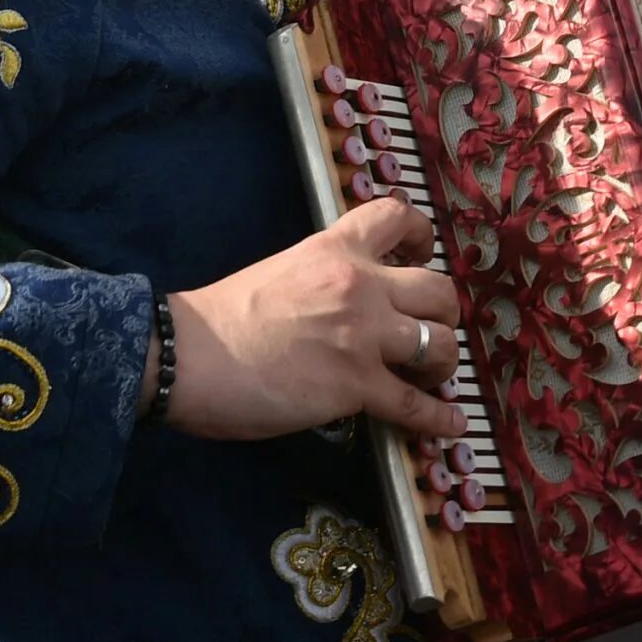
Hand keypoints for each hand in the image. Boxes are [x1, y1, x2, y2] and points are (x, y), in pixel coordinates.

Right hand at [156, 198, 467, 442]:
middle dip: (445, 314)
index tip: (422, 255)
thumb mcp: (282, 269)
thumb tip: (342, 302)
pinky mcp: (356, 386)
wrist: (189, 354)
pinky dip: (439, 416)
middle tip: (431, 330)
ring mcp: (363, 336)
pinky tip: (452, 424)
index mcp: (336, 249)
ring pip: (441, 343)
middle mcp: (361, 284)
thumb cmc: (221, 317)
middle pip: (439, 290)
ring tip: (431, 376)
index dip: (422, 235)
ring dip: (444, 363)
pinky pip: (415, 404)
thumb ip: (323, 277)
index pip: (397, 216)